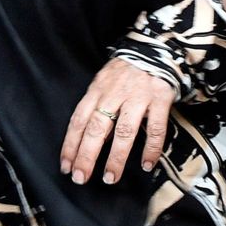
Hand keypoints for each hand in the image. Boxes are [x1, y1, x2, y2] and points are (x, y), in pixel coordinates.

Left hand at [60, 58, 177, 185]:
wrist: (156, 47)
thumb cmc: (126, 70)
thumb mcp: (104, 83)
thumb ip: (97, 107)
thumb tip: (92, 140)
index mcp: (97, 90)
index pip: (79, 120)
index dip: (70, 145)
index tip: (65, 166)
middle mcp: (115, 94)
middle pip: (97, 128)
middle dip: (87, 155)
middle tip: (80, 177)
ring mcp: (138, 97)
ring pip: (124, 131)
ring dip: (116, 157)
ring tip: (110, 177)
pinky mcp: (160, 98)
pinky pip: (155, 128)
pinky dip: (151, 148)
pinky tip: (146, 164)